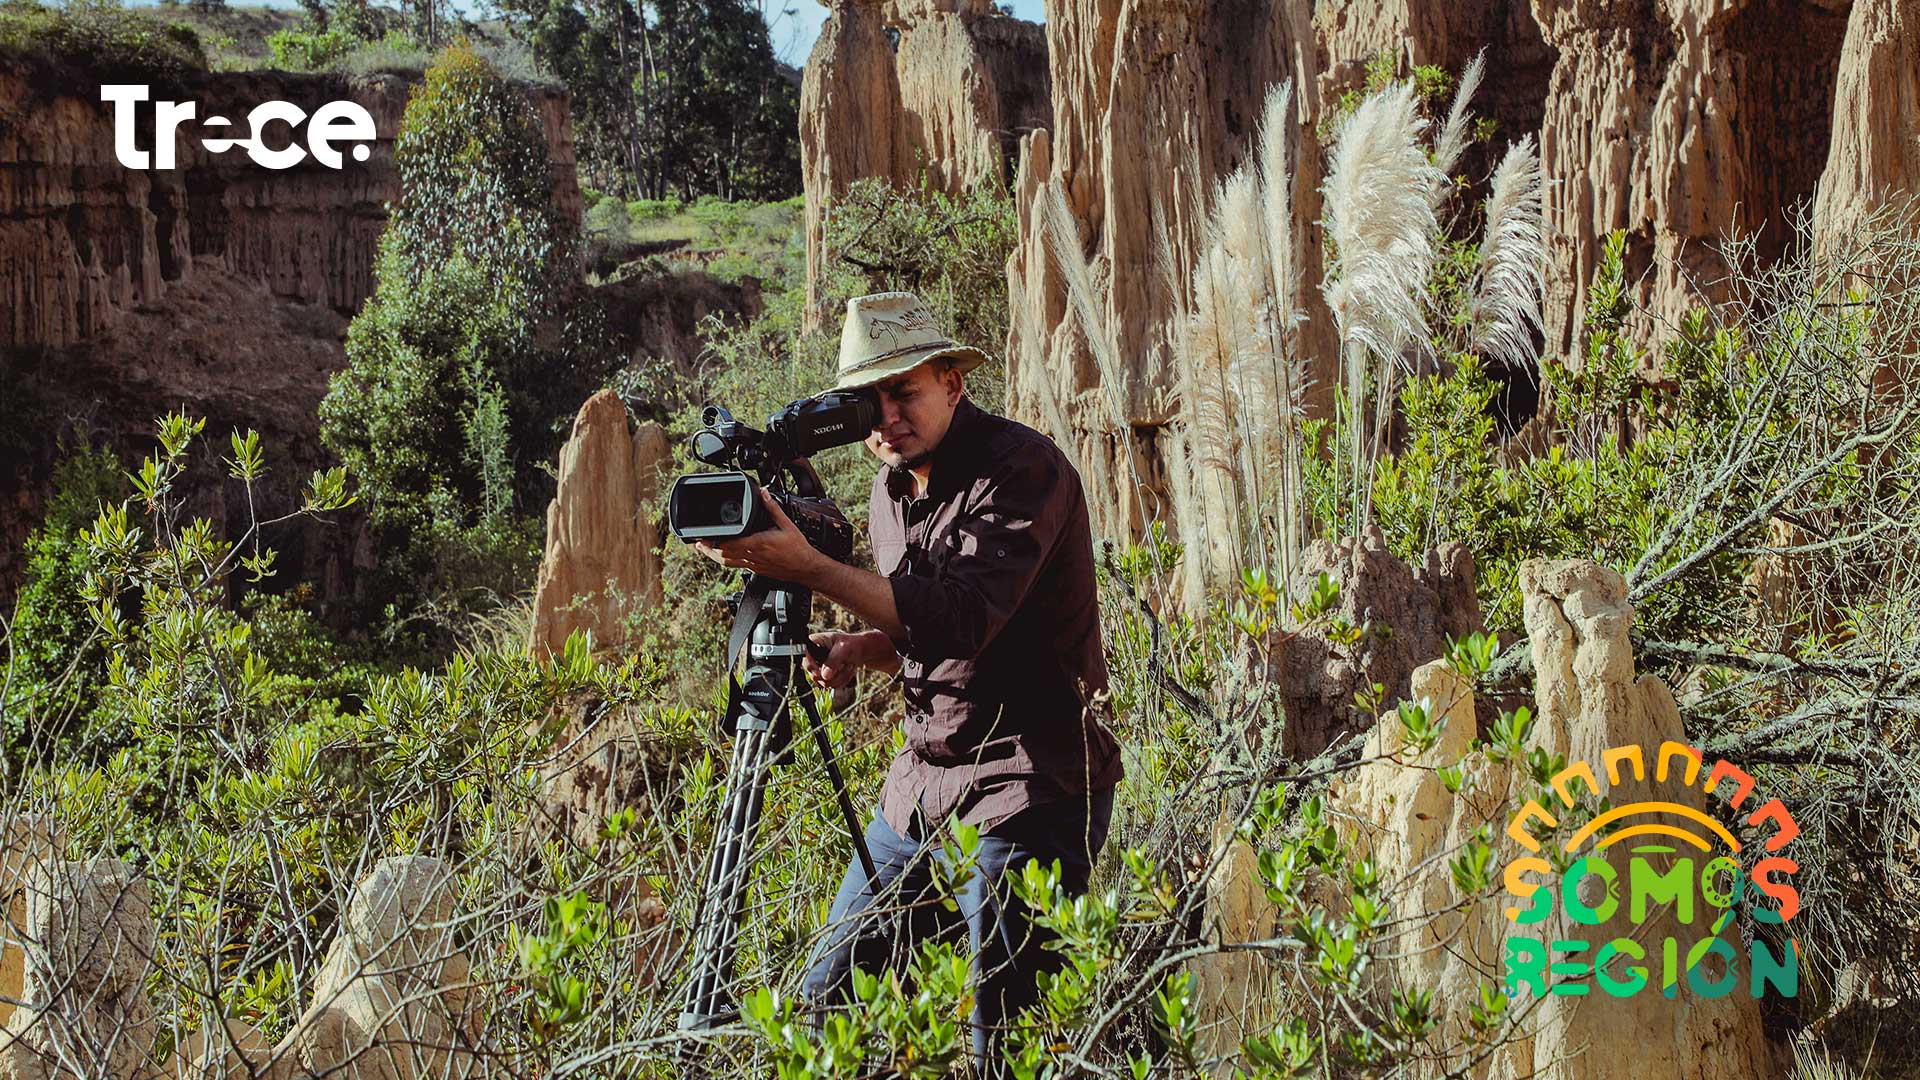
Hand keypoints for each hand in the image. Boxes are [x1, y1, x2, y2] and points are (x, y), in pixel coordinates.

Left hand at [692, 488, 824, 583]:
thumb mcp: (787, 524)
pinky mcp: (756, 569)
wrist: (806, 567)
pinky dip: (727, 559)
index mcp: (758, 544)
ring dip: (715, 556)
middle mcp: (753, 556)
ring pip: (728, 562)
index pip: (729, 544)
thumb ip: (773, 508)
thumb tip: (763, 493)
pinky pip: (737, 565)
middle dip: (709, 549)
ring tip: (705, 548)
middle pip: (723, 555)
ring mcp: (753, 565)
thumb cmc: (798, 548)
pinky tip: (725, 554)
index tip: (704, 536)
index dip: (714, 541)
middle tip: (699, 542)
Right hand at [804, 630, 878, 688]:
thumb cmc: (852, 644)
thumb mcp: (843, 648)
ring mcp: (819, 669)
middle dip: (833, 672)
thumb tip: (824, 675)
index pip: (803, 659)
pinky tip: (848, 670)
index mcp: (813, 644)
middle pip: (814, 675)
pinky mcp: (826, 678)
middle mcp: (813, 658)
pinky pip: (832, 686)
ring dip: (840, 676)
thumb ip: (833, 660)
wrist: (861, 652)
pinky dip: (843, 680)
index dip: (811, 667)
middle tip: (844, 664)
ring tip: (849, 665)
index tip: (822, 671)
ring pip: (824, 683)